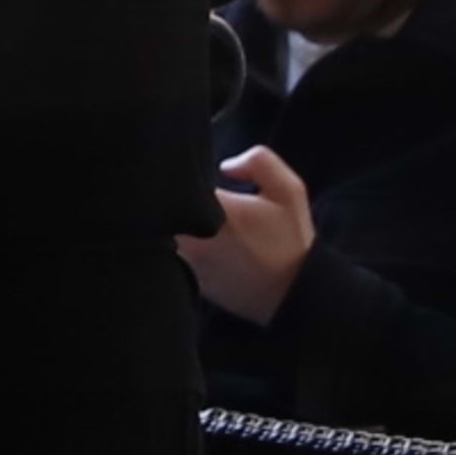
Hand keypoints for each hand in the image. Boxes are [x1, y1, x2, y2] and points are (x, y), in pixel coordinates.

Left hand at [178, 145, 315, 324]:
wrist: (293, 292)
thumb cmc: (291, 240)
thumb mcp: (288, 191)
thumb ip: (259, 162)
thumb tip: (225, 164)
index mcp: (213, 209)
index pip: (177, 182)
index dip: (183, 176)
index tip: (197, 178)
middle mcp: (191, 235)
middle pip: (163, 207)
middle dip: (175, 199)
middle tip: (193, 198)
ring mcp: (184, 259)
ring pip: (162, 230)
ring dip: (172, 222)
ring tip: (196, 221)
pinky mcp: (185, 277)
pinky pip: (168, 254)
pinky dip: (176, 246)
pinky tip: (202, 244)